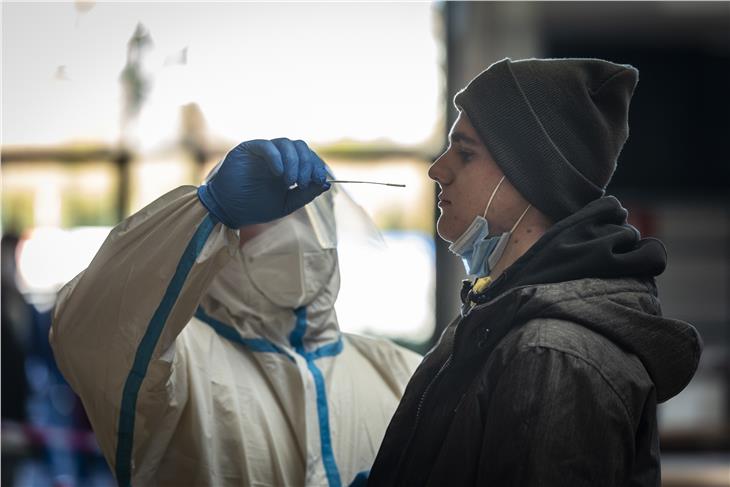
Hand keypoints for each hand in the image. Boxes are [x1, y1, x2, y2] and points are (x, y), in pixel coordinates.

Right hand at [197, 138, 329, 227]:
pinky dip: (276, 158)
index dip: (316, 166)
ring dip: (294, 162)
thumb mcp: (286, 204)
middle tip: (306, 182)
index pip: (308, 157)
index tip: (321, 180)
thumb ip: (305, 194)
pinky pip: (266, 147)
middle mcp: (277, 156)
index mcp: (288, 166)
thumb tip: (326, 184)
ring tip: (292, 181)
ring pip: (286, 144)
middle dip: (307, 164)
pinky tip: (279, 174)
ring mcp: (263, 151)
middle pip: (300, 147)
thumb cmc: (255, 207)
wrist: (228, 211)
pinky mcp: (248, 148)